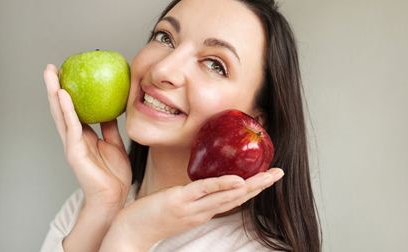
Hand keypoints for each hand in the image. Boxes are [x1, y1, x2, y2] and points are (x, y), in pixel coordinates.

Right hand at [44, 64, 131, 210]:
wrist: (115, 196)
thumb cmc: (114, 174)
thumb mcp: (114, 143)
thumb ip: (109, 128)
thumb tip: (110, 110)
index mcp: (83, 136)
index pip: (72, 109)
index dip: (67, 92)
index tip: (67, 73)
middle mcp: (74, 138)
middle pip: (61, 108)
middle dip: (55, 87)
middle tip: (51, 67)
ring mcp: (72, 144)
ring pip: (60, 114)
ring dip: (54, 92)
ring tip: (51, 73)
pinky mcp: (74, 151)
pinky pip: (71, 126)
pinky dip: (66, 110)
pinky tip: (64, 94)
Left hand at [100, 168, 283, 250]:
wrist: (128, 235)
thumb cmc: (150, 217)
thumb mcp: (177, 205)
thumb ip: (192, 196)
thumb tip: (202, 183)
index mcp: (203, 210)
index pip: (233, 198)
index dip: (253, 187)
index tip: (269, 176)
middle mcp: (202, 211)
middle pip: (237, 197)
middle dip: (260, 185)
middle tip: (280, 173)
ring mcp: (191, 207)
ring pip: (226, 195)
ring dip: (250, 185)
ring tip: (269, 175)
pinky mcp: (178, 201)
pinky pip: (202, 192)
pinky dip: (221, 185)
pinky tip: (236, 180)